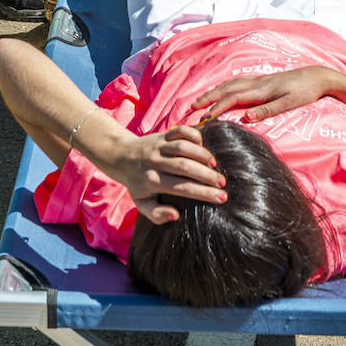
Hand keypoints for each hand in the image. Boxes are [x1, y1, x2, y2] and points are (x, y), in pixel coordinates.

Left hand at [111, 125, 227, 223]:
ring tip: (215, 165)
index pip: (182, 188)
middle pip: (185, 167)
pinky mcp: (163, 134)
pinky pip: (181, 130)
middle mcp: (156, 162)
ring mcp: (159, 146)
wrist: (122, 156)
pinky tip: (202, 146)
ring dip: (202, 154)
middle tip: (223, 183)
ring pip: (184, 146)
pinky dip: (194, 135)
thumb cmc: (137, 184)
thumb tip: (176, 215)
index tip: (222, 198)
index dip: (204, 193)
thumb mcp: (142, 204)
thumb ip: (156, 214)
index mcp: (152, 181)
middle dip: (207, 175)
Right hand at [191, 65, 334, 122]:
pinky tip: (223, 90)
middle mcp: (256, 82)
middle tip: (192, 106)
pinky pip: (238, 80)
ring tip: (201, 99)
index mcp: (260, 90)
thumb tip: (245, 118)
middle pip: (226, 88)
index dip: (216, 107)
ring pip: (230, 82)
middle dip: (208, 97)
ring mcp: (259, 79)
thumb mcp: (288, 104)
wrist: (317, 76)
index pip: (232, 98)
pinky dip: (225, 85)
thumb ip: (267, 111)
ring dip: (214, 90)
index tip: (203, 118)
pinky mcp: (263, 79)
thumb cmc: (304, 92)